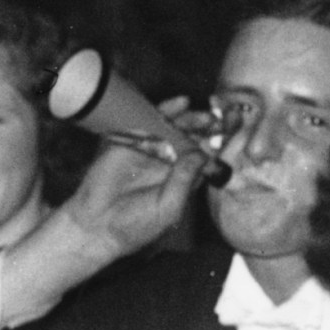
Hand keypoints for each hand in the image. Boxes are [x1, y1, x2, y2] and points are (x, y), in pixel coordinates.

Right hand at [52, 118, 209, 265]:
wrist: (96, 225)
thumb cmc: (134, 225)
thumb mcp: (168, 207)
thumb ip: (184, 180)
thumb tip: (200, 153)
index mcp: (183, 181)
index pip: (207, 159)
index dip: (219, 146)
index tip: (233, 133)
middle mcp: (170, 164)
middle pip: (194, 139)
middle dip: (208, 129)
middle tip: (222, 119)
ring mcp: (151, 152)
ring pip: (175, 128)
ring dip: (191, 119)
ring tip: (206, 115)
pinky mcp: (132, 142)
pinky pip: (151, 122)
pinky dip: (165, 111)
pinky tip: (181, 103)